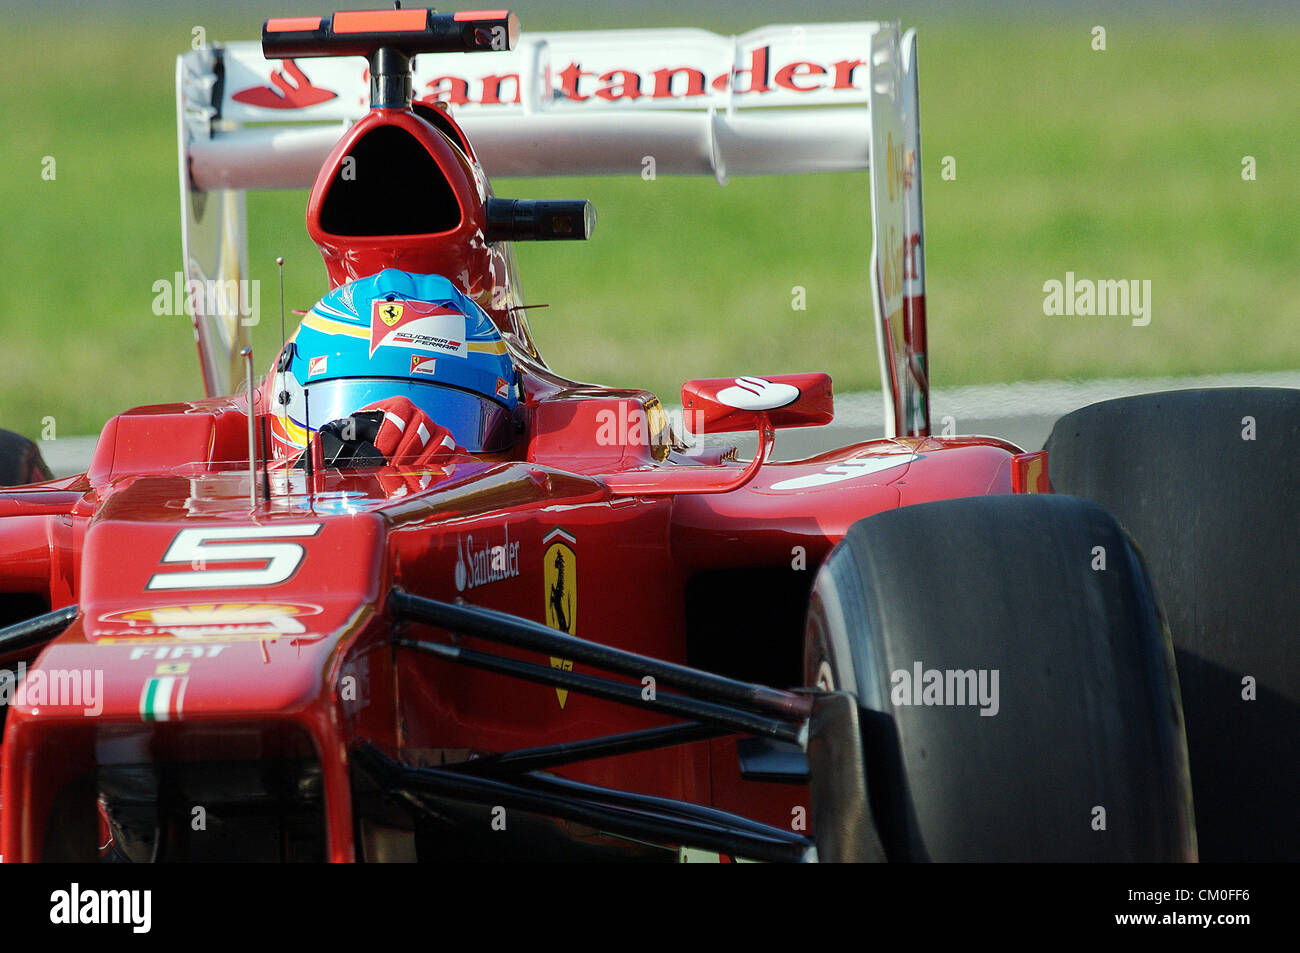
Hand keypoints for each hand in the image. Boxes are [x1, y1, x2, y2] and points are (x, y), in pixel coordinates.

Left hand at [315, 396, 461, 468]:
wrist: (375, 448)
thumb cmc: (362, 442)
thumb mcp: (350, 437)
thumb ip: (343, 441)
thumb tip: (323, 448)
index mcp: (395, 406)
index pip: (399, 413)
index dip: (391, 435)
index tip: (381, 454)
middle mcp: (417, 415)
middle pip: (422, 426)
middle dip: (406, 451)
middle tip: (394, 471)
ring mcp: (434, 430)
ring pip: (441, 438)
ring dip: (427, 459)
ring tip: (411, 477)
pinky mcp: (444, 447)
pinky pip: (454, 450)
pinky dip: (450, 461)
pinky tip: (439, 474)